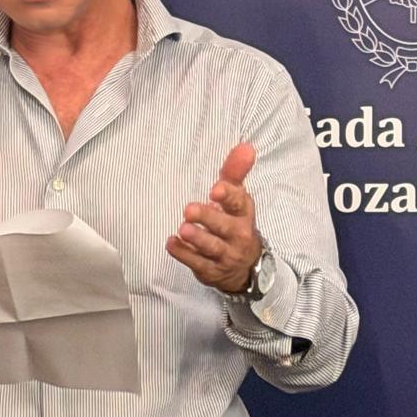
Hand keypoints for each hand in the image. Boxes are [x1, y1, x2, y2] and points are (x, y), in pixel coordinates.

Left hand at [166, 142, 262, 292]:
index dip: (228, 196)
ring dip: (197, 239)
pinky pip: (197, 264)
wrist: (245, 267)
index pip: (239, 203)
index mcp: (244, 214)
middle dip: (208, 219)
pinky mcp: (211, 270)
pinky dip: (184, 254)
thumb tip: (245, 145)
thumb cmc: (235, 223)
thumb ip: (235, 172)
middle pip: (225, 227)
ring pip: (212, 248)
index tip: (215, 189)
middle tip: (189, 209)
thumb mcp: (237, 199)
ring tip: (183, 229)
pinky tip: (171, 243)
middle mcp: (238, 235)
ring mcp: (226, 255)